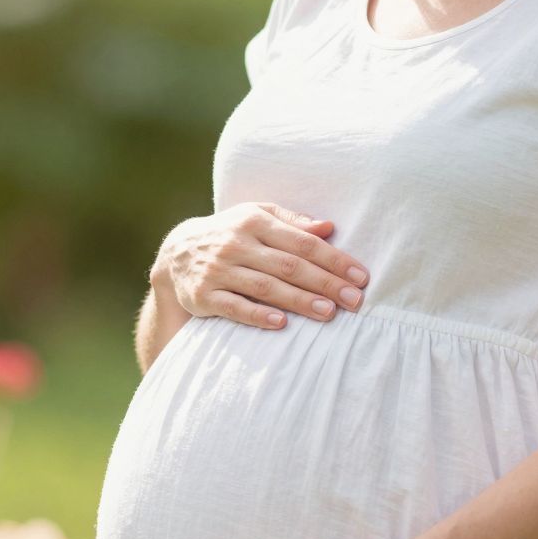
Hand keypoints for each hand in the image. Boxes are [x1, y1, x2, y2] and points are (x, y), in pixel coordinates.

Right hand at [151, 204, 368, 331]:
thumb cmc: (231, 233)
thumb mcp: (257, 216)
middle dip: (325, 283)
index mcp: (255, 220)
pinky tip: (281, 323)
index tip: (361, 276)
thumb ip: (293, 222)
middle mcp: (236, 243)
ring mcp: (218, 270)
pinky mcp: (203, 295)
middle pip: (288, 265)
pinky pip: (234, 307)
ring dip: (299, 300)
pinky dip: (257, 315)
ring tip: (328, 313)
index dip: (334, 259)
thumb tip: (329, 227)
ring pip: (265, 287)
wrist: (176, 252)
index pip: (302, 242)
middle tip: (355, 300)